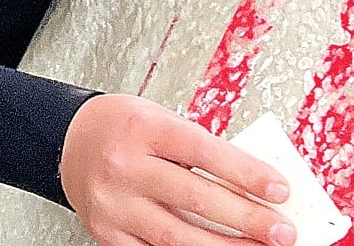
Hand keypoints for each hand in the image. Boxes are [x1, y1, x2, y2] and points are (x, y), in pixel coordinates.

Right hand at [61, 93, 295, 245]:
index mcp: (143, 128)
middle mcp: (125, 166)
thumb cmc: (124, 127)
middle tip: (283, 232)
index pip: (204, 153)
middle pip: (197, 198)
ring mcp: (115, 204)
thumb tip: (252, 185)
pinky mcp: (108, 233)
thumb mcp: (161, 120)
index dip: (246, 173)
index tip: (280, 190)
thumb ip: (202, 150)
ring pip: (179, 236)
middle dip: (247, 219)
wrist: (70, 140)